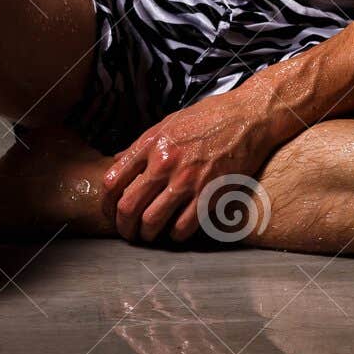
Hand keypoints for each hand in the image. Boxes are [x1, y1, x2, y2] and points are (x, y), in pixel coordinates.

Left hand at [101, 95, 271, 245]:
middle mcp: (165, 163)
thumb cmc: (208, 118)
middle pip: (129, 207)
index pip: (113, 180)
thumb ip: (142, 146)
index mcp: (151, 144)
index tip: (110, 212)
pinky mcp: (210, 195)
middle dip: (123, 226)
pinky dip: (175, 235)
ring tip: (149, 235)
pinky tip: (176, 231)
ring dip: (147, 234)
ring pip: (152, 222)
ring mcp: (187, 181)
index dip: (106, 203)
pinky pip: (183, 228)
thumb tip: (119, 162)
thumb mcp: (168, 123)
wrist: (247, 118)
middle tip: (127, 232)